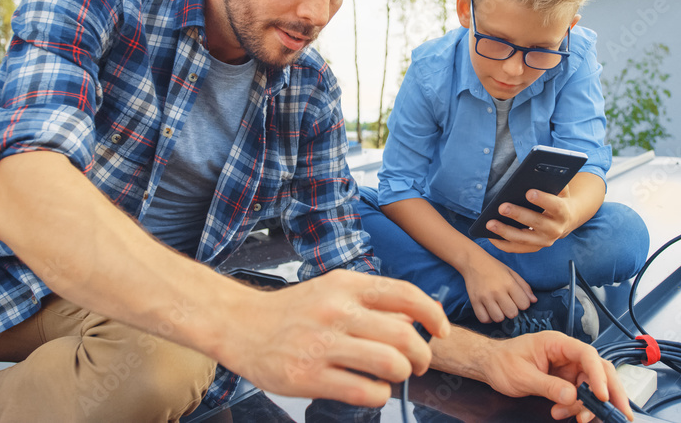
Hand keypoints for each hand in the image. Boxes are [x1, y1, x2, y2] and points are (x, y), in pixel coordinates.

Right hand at [228, 270, 449, 406]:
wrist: (239, 324)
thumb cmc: (293, 311)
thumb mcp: (333, 290)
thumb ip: (372, 301)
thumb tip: (419, 315)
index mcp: (346, 285)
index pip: (404, 295)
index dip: (433, 314)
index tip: (441, 331)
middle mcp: (336, 311)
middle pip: (404, 335)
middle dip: (422, 355)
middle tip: (419, 363)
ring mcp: (322, 344)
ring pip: (389, 363)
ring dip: (402, 374)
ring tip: (395, 376)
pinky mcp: (308, 376)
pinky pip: (363, 390)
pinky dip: (379, 395)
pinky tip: (372, 390)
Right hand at [462, 254, 535, 322]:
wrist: (473, 261)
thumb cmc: (495, 268)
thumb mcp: (512, 273)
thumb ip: (524, 287)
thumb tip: (534, 301)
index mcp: (509, 283)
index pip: (524, 304)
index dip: (523, 303)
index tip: (517, 299)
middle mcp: (497, 291)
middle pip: (512, 313)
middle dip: (512, 310)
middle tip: (507, 303)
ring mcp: (485, 297)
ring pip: (498, 318)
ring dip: (500, 315)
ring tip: (498, 307)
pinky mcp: (474, 301)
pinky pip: (484, 319)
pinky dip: (488, 318)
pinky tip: (489, 310)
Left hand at [479, 331, 633, 421]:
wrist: (490, 365)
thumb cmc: (502, 361)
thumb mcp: (522, 375)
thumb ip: (548, 386)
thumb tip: (572, 396)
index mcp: (557, 343)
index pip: (587, 355)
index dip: (598, 375)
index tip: (601, 396)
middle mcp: (567, 354)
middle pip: (599, 370)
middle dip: (611, 392)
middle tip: (619, 413)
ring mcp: (568, 368)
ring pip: (593, 386)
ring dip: (589, 404)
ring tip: (575, 417)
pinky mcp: (566, 381)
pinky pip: (581, 395)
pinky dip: (579, 407)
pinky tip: (566, 413)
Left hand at [485, 186, 573, 252]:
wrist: (565, 219)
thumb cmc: (556, 199)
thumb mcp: (559, 189)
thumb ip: (552, 181)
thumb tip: (537, 171)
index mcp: (563, 212)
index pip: (555, 206)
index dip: (542, 199)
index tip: (528, 192)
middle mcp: (555, 229)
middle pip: (536, 223)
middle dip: (518, 214)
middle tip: (502, 207)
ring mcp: (544, 241)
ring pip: (523, 238)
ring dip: (505, 231)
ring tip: (489, 223)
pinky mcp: (534, 248)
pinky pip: (516, 248)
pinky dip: (502, 244)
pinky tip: (489, 236)